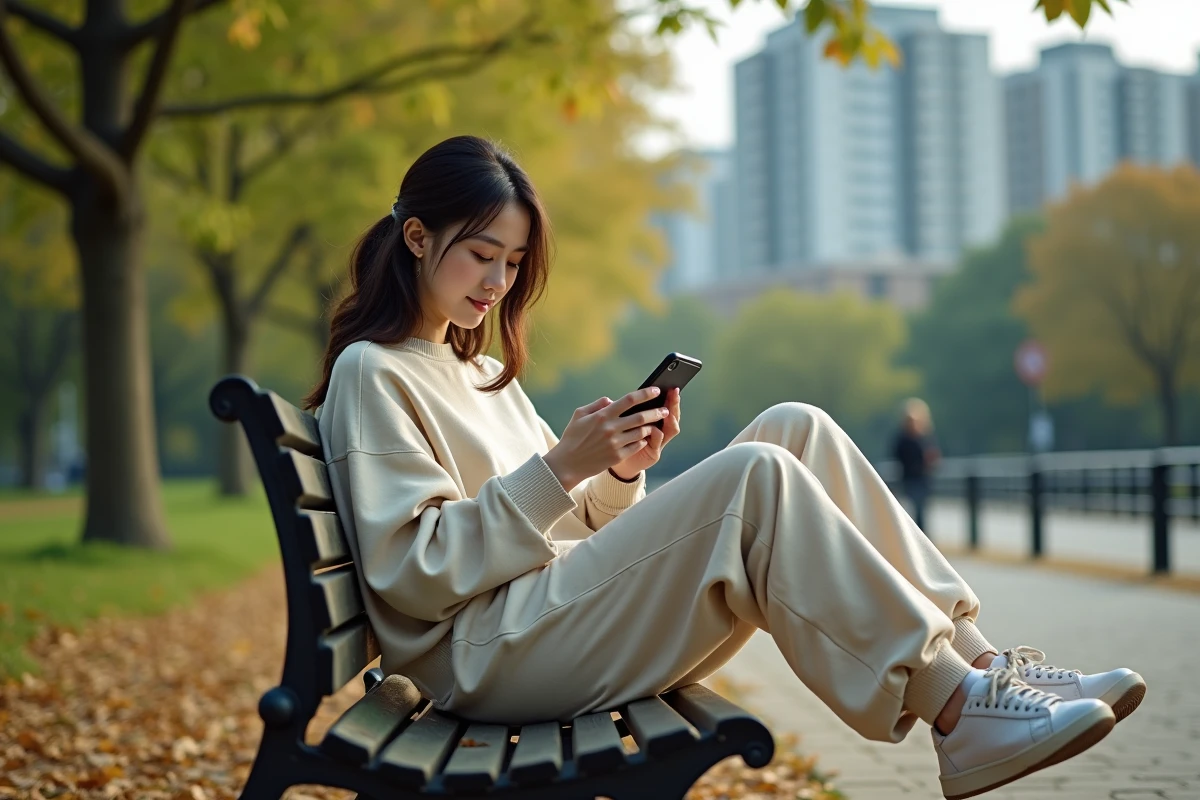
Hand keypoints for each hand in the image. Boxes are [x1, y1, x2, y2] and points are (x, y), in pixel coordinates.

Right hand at [542, 387, 671, 491]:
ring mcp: (615, 444)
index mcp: (602, 416)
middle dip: (656, 412)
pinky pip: (637, 446)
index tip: (656, 390)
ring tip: (655, 424)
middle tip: (665, 409)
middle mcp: (611, 428)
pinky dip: (642, 440)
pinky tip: (644, 438)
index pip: (629, 400)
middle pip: (641, 417)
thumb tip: (612, 401)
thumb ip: (597, 405)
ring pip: (641, 432)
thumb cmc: (572, 437)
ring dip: (651, 427)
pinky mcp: (617, 456)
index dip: (645, 394)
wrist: (567, 464)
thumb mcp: (579, 415)